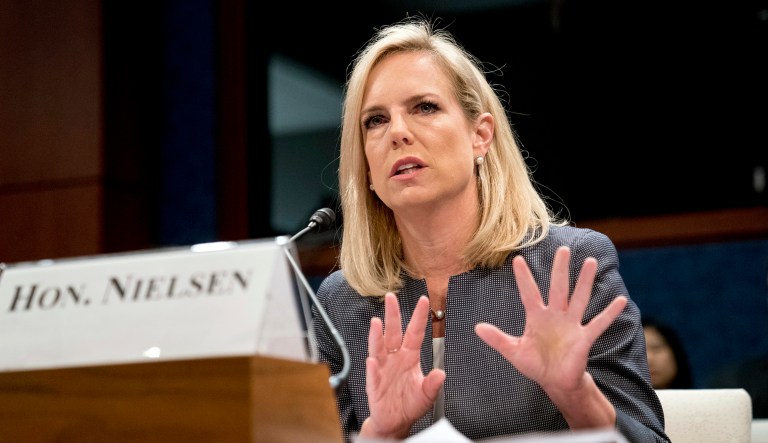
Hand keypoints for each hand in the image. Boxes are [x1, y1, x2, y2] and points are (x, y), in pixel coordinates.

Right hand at [361, 292, 445, 438]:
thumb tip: (441, 374)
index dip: (419, 317)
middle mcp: (395, 358)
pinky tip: (372, 360)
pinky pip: (372, 373)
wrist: (395, 421)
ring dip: (376, 335)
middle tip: (390, 297)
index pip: (414, 332)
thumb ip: (433, 384)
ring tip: (376, 323)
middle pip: (393, 333)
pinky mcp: (374, 383)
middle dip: (392, 314)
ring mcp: (382, 368)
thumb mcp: (426, 395)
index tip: (424, 300)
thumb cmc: (409, 405)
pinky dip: (372, 367)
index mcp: (409, 357)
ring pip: (378, 348)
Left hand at [475, 246, 626, 394]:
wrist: (555, 382)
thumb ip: (497, 339)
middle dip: (560, 269)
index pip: (528, 292)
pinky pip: (598, 323)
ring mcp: (571, 325)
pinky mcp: (584, 338)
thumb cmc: (535, 364)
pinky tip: (620, 300)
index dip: (523, 277)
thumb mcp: (513, 351)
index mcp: (536, 317)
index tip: (517, 259)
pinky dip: (609, 313)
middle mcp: (555, 315)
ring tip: (590, 262)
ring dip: (585, 281)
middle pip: (558, 288)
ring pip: (579, 298)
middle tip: (563, 249)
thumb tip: (476, 327)